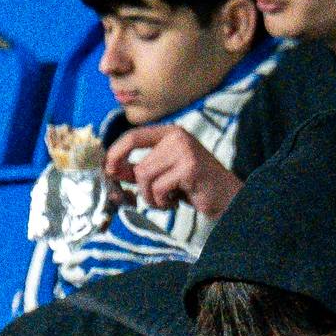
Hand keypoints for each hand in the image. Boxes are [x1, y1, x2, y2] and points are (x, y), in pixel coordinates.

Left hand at [107, 124, 241, 218]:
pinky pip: (159, 189)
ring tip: (169, 199)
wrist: (226, 197)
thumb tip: (110, 169)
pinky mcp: (189, 167)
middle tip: (156, 198)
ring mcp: (185, 150)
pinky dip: (163, 202)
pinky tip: (177, 201)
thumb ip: (137, 169)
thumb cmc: (192, 186)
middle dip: (142, 189)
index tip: (109, 171)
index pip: (132, 136)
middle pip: (139, 167)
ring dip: (153, 197)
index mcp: (170, 133)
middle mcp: (177, 137)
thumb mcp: (162, 173)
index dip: (115, 154)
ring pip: (146, 178)